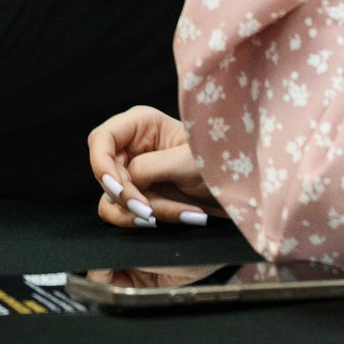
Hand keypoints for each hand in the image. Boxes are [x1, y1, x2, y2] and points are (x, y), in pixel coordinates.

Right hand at [88, 105, 220, 228]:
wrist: (243, 186)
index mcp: (140, 124)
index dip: (101, 165)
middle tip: (150, 212)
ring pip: (114, 201)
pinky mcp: (143, 197)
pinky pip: (132, 215)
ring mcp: (136, 174)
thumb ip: (149, 168)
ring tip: (180, 214)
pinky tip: (186, 216)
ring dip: (143, 212)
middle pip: (105, 175)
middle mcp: (132, 147)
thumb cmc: (220, 161)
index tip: (119, 190)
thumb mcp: (185, 161)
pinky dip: (156, 218)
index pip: (100, 140)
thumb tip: (127, 183)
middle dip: (127, 196)